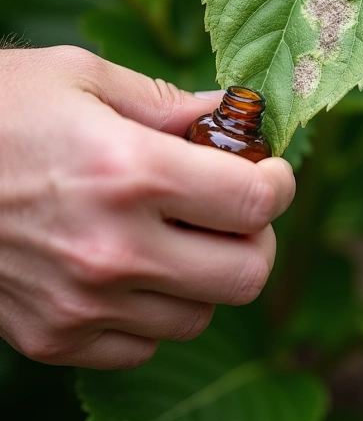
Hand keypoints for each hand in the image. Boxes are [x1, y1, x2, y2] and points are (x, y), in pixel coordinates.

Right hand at [0, 46, 294, 368]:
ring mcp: (81, 304)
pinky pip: (143, 344)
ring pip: (200, 313)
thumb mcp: (85, 76)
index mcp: (129, 170)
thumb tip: (234, 113)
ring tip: (175, 232)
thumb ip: (171, 102)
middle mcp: (112, 249)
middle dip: (255, 236)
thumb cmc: (0, 107)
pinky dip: (154, 310)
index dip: (277, 182)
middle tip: (234, 208)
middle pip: (246, 274)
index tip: (269, 171)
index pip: (255, 202)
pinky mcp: (53, 338)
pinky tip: (130, 266)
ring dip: (205, 274)